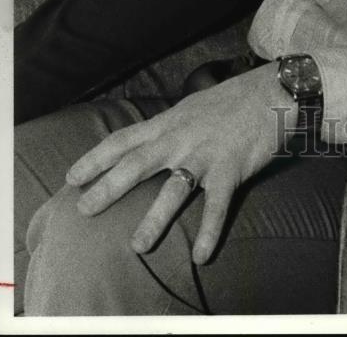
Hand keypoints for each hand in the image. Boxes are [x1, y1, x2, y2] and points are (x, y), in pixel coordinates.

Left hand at [65, 64, 298, 263]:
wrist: (274, 90)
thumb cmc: (235, 98)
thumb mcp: (194, 105)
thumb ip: (172, 124)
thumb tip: (152, 139)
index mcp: (171, 122)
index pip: (125, 139)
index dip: (96, 158)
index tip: (72, 176)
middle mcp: (182, 138)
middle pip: (136, 164)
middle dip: (107, 187)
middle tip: (84, 209)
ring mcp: (206, 154)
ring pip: (173, 190)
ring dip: (154, 219)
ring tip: (138, 246)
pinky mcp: (231, 168)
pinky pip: (217, 205)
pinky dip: (209, 231)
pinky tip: (202, 255)